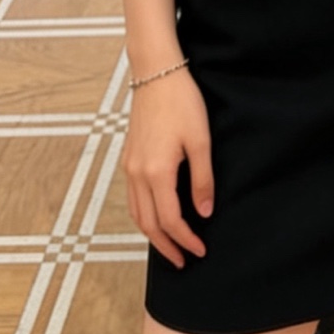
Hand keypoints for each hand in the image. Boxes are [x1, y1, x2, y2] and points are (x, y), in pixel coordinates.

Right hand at [123, 68, 213, 268]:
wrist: (156, 72)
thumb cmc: (181, 102)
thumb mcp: (200, 140)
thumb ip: (202, 180)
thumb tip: (204, 213)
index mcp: (157, 172)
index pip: (170, 220)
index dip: (185, 240)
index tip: (200, 251)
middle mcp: (137, 173)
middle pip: (148, 224)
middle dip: (166, 246)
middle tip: (183, 261)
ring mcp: (129, 166)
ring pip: (136, 213)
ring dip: (152, 235)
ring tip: (170, 247)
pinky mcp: (129, 157)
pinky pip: (132, 198)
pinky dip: (143, 215)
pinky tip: (156, 217)